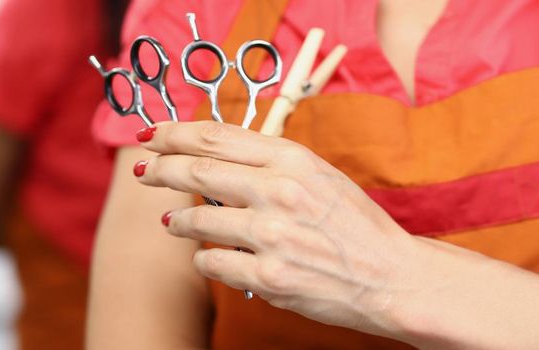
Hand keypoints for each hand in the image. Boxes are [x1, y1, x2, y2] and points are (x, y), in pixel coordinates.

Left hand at [133, 121, 432, 336]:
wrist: (393, 276)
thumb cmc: (358, 227)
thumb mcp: (321, 177)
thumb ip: (272, 163)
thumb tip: (215, 157)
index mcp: (293, 160)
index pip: (216, 137)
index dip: (174, 133)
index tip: (152, 135)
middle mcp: (279, 191)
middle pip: (196, 170)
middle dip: (160, 170)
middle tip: (145, 173)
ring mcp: (272, 235)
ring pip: (196, 220)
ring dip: (178, 221)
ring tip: (173, 221)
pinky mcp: (269, 275)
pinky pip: (212, 262)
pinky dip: (206, 259)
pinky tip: (212, 257)